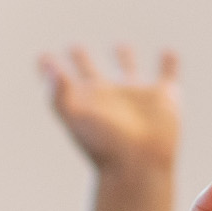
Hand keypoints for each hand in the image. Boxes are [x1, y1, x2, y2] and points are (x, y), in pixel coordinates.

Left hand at [41, 46, 179, 178]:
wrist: (139, 165)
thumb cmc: (103, 144)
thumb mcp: (75, 117)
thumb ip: (58, 93)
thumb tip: (49, 67)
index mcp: (83, 100)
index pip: (62, 80)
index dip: (50, 69)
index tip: (42, 57)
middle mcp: (107, 96)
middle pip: (91, 72)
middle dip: (82, 59)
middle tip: (73, 46)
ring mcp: (136, 95)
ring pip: (129, 70)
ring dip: (125, 58)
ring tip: (120, 45)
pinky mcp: (164, 97)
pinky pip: (167, 74)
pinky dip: (169, 63)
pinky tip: (168, 53)